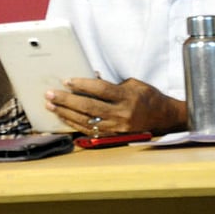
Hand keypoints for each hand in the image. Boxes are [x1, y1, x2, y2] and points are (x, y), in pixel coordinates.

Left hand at [45, 76, 185, 135]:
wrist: (164, 118)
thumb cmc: (147, 97)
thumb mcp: (133, 83)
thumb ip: (112, 83)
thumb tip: (91, 77)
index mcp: (127, 97)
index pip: (101, 90)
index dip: (82, 85)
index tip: (67, 80)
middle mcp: (122, 114)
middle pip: (89, 107)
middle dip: (67, 100)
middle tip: (50, 94)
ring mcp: (117, 127)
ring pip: (86, 120)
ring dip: (65, 112)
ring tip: (50, 105)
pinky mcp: (113, 135)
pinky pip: (89, 130)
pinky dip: (73, 123)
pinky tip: (62, 116)